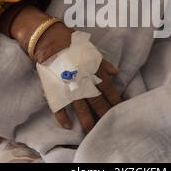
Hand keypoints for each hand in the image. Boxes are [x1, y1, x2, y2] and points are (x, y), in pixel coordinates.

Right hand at [10, 5, 122, 132]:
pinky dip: (62, 117)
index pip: (109, 91)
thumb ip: (104, 63)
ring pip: (81, 108)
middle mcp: (83, 81)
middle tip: (110, 127)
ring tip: (92, 132)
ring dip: (87, 121)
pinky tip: (68, 126)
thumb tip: (117, 73)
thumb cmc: (72, 43)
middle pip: (97, 102)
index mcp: (94, 72)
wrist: (49, 38)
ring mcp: (69, 87)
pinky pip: (59, 106)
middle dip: (104, 115)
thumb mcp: (92, 51)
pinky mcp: (54, 89)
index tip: (122, 112)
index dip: (116, 102)